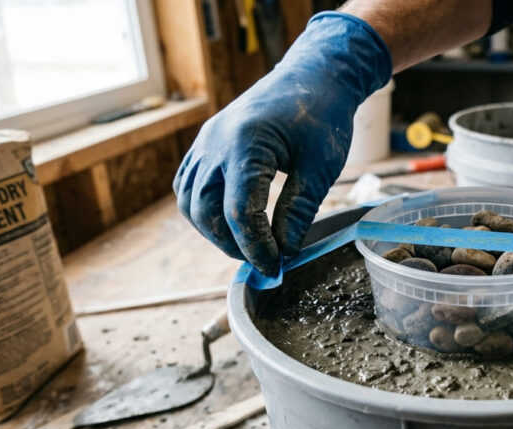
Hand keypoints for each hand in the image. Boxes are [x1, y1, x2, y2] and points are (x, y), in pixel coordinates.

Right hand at [174, 12, 391, 275]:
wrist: (313, 76)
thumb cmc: (322, 116)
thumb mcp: (320, 168)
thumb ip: (298, 211)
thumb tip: (284, 252)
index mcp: (245, 146)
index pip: (238, 213)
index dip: (256, 248)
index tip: (275, 268)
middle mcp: (215, 143)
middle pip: (206, 212)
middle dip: (232, 244)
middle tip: (263, 261)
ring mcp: (206, 142)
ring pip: (191, 201)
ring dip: (213, 230)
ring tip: (247, 245)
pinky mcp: (206, 144)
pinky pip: (190, 184)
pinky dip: (203, 209)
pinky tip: (228, 222)